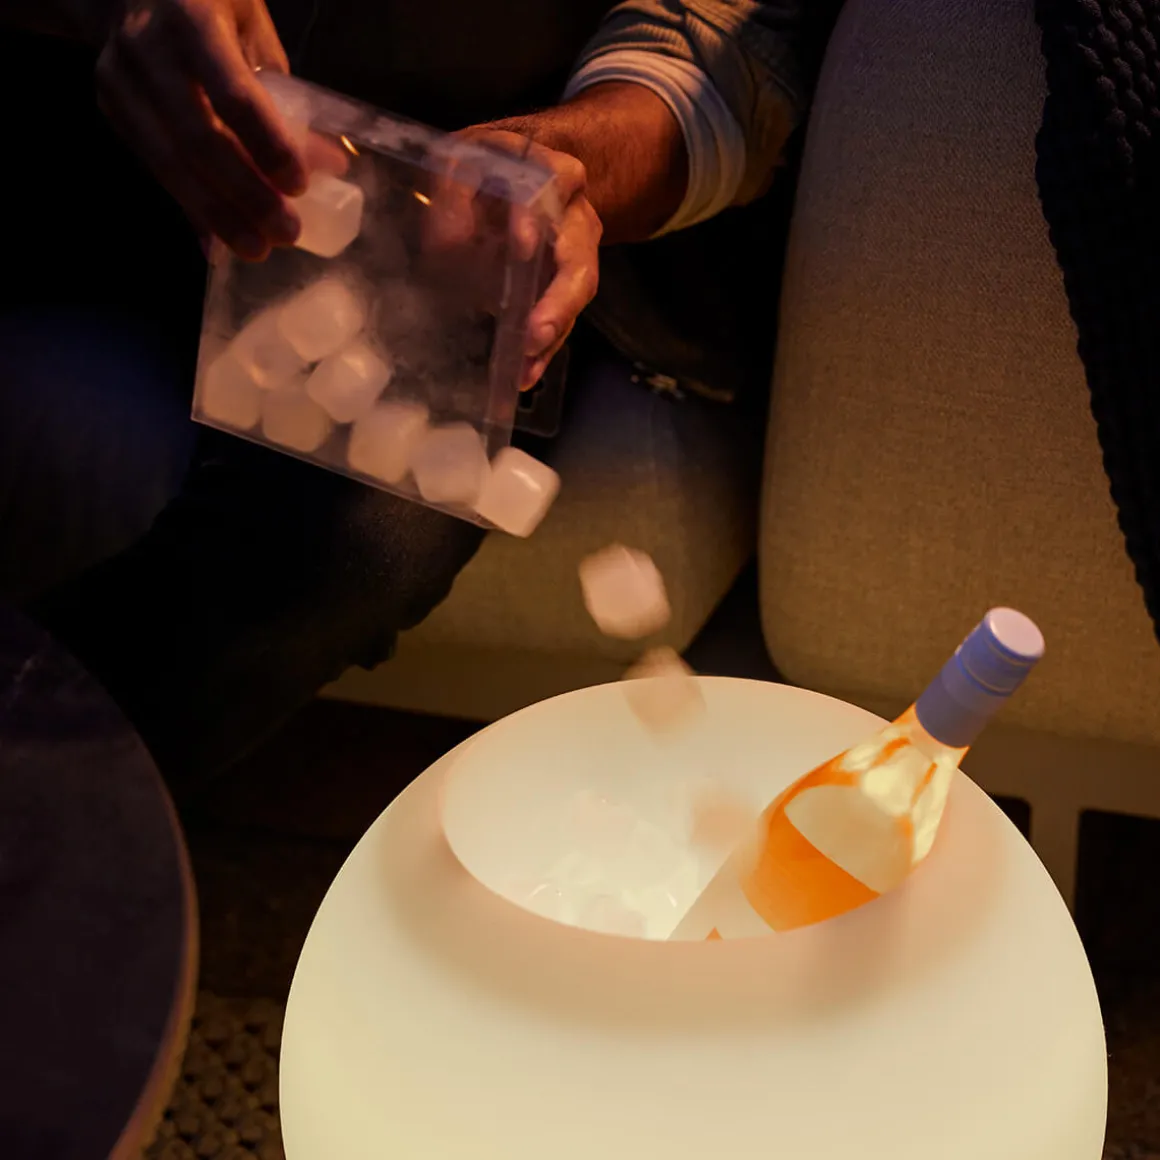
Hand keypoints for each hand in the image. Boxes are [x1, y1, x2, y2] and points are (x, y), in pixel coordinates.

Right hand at [94, 0, 307, 260]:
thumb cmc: (209, 6)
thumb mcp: (252, 31)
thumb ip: (283, 95)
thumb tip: (329, 166)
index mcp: (194, 20)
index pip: (235, 95)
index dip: (268, 146)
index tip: (298, 185)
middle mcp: (149, 50)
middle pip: (199, 139)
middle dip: (247, 195)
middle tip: (286, 233)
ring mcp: (121, 80)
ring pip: (169, 163)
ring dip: (218, 215)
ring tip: (257, 248)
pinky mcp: (110, 108)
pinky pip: (154, 169)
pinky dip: (190, 210)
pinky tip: (217, 243)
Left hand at [432, 127, 601, 388]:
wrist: (507, 179)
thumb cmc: (481, 169)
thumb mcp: (458, 163)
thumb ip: (452, 192)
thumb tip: (448, 242)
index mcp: (549, 172)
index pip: (554, 185)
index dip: (536, 216)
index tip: (519, 246)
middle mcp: (574, 215)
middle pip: (578, 259)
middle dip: (558, 300)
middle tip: (534, 333)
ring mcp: (575, 254)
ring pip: (574, 296)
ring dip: (551, 334)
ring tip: (526, 367)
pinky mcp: (563, 286)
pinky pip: (560, 319)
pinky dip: (542, 350)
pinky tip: (523, 375)